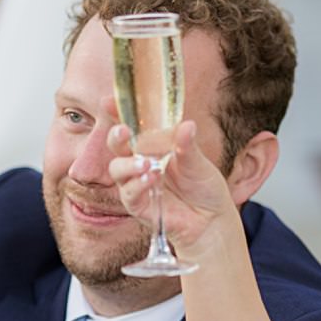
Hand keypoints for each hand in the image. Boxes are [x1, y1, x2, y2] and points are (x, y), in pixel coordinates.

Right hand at [107, 117, 237, 264]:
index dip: (117, 112)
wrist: (211, 219)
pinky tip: (151, 178)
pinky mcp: (138, 205)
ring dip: (128, 164)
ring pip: (117, 169)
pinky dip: (138, 184)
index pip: (131, 125)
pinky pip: (129, 193)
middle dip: (116, 136)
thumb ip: (188, 145)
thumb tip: (186, 126)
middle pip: (117, 145)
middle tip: (124, 131)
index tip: (108, 101)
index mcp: (153, 146)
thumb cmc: (204, 187)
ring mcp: (137, 183)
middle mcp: (140, 162)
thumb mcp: (199, 162)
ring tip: (147, 164)